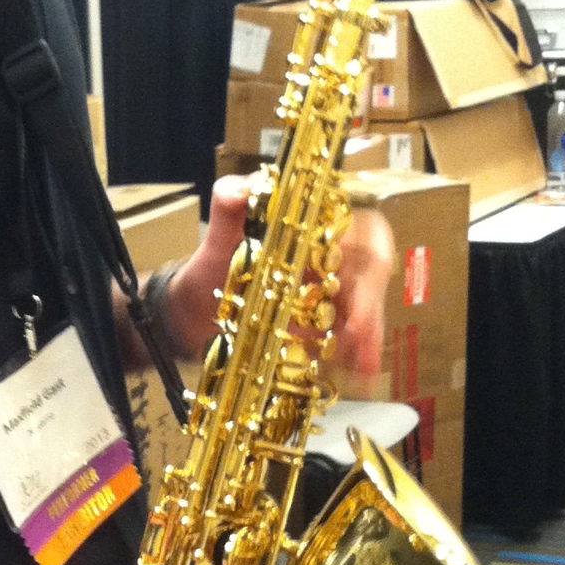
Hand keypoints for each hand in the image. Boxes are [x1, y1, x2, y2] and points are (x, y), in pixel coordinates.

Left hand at [161, 177, 393, 377]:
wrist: (192, 307)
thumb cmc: (212, 262)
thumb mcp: (218, 234)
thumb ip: (228, 205)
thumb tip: (242, 188)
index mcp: (313, 229)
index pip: (361, 229)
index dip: (371, 251)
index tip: (364, 276)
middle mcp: (328, 258)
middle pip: (367, 275)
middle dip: (370, 303)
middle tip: (359, 331)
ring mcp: (327, 294)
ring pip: (363, 309)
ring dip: (368, 337)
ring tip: (364, 367)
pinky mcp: (320, 325)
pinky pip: (347, 338)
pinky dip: (353, 356)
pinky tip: (356, 376)